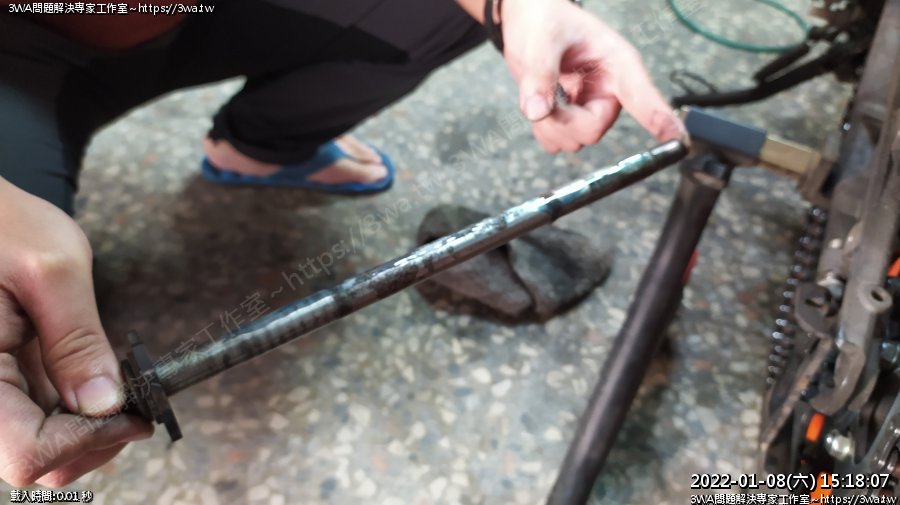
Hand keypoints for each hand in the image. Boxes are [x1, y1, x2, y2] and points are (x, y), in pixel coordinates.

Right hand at [0, 178, 151, 487]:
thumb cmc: (4, 222)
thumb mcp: (52, 269)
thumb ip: (79, 341)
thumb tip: (106, 403)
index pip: (26, 452)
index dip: (86, 440)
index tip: (132, 411)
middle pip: (34, 458)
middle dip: (92, 439)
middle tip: (134, 400)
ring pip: (38, 443)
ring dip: (87, 426)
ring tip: (117, 382)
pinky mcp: (2, 382)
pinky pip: (37, 416)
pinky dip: (75, 408)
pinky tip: (97, 375)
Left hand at [500, 0, 686, 151]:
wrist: (532, 20)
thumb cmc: (546, 20)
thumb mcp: (541, 40)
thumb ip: (540, 74)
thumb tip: (537, 111)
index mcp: (618, 63)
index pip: (643, 96)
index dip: (660, 119)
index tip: (679, 140)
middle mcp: (610, 89)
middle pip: (594, 129)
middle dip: (563, 121)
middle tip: (542, 97)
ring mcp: (593, 106)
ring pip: (576, 140)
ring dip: (551, 125)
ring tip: (542, 93)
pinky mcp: (575, 118)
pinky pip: (560, 142)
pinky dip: (545, 130)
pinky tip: (543, 103)